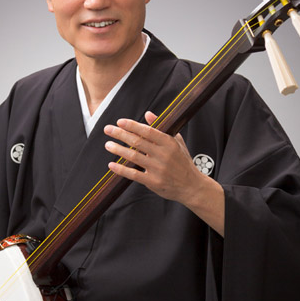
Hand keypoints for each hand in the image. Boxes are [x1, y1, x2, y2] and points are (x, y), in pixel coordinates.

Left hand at [104, 111, 225, 235]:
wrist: (192, 186)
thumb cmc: (182, 162)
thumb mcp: (176, 142)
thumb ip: (162, 127)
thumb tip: (148, 114)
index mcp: (169, 143)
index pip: (147, 131)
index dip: (132, 125)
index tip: (119, 122)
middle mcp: (163, 155)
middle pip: (137, 142)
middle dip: (120, 134)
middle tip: (107, 129)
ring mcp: (158, 169)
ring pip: (133, 156)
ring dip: (118, 150)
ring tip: (108, 144)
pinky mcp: (153, 182)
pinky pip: (133, 174)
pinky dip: (121, 169)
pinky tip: (112, 164)